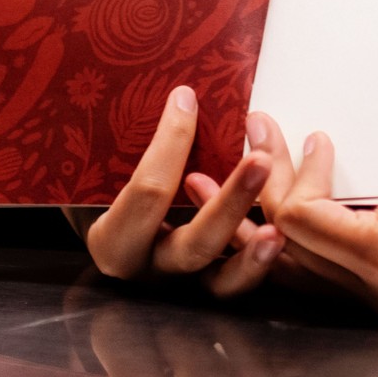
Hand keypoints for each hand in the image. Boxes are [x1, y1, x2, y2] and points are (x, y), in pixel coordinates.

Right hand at [71, 85, 283, 296]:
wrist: (104, 230)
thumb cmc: (98, 191)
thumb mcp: (96, 172)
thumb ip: (115, 142)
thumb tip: (161, 89)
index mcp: (110, 241)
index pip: (147, 194)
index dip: (170, 145)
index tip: (187, 98)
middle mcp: (147, 269)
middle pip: (193, 245)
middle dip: (230, 202)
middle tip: (260, 160)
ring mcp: (180, 283)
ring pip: (222, 280)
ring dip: (253, 253)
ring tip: (278, 230)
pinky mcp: (208, 287)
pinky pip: (238, 283)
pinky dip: (260, 264)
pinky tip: (281, 234)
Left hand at [254, 116, 377, 321]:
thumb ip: (361, 163)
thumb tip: (307, 138)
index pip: (303, 218)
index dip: (297, 172)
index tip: (316, 136)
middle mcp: (372, 293)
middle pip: (286, 237)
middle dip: (265, 181)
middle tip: (259, 128)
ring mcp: (360, 305)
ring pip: (279, 258)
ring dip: (248, 211)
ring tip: (214, 174)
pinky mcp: (350, 303)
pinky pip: (293, 270)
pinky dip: (265, 236)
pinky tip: (241, 210)